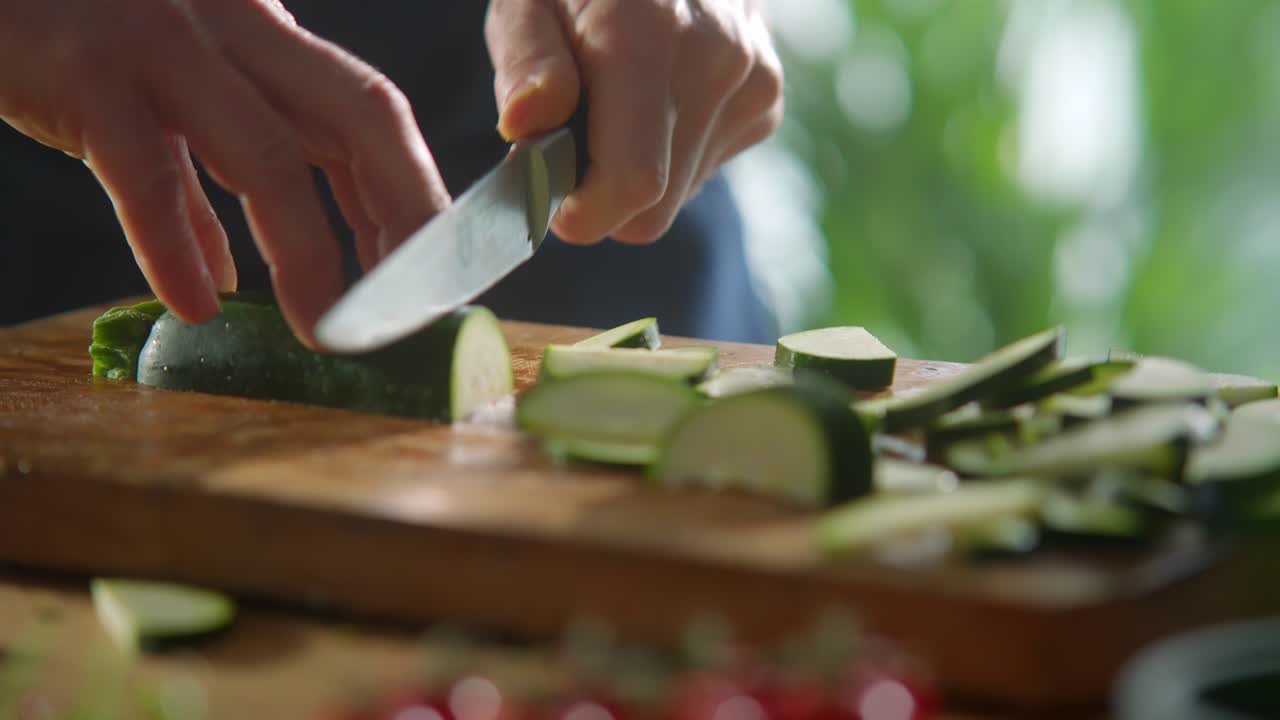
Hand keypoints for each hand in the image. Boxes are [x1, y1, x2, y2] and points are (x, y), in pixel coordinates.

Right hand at [0, 0, 450, 345]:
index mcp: (262, 34)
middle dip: (407, 218)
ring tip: (326, 333)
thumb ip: (201, 171)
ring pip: (268, 154)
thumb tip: (225, 274)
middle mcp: (235, 27)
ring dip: (308, 254)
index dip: (416, 196)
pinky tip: (195, 305)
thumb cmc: (67, 27)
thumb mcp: (160, 86)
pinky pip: (146, 171)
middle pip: (361, 122)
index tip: (434, 276)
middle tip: (419, 308)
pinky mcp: (86, 70)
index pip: (373, 116)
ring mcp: (163, 42)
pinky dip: (174, 244)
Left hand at [486, 0, 783, 245]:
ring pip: (675, 197)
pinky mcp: (765, 105)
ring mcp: (753, 85)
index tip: (546, 191)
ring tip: (614, 103)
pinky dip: (665, 155)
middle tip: (567, 138)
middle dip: (598, 194)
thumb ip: (525, 61)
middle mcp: (717, 60)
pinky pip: (700, 174)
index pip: (631, 183)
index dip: (580, 211)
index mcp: (651, 31)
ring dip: (632, 171)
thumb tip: (528, 124)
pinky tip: (653, 99)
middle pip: (652, 208)